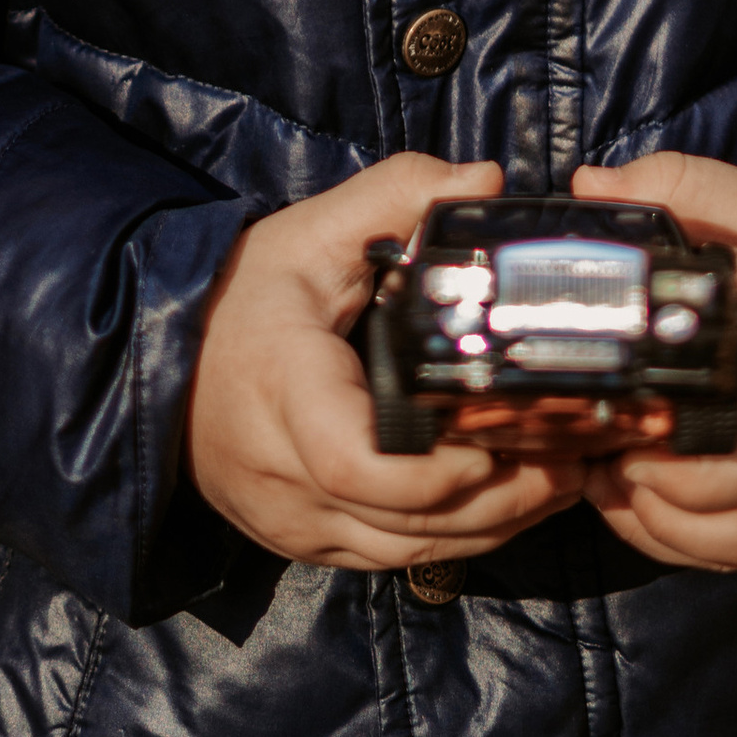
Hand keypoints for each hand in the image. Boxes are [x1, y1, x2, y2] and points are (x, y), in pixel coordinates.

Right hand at [186, 156, 589, 570]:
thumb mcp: (311, 232)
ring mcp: (292, 519)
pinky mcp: (302, 541)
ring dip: (491, 525)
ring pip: (407, 551)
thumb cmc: (243, 295)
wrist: (161, 363)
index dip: (440, 469)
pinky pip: (390, 557)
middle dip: (500, 499)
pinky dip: (453, 536)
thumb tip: (487, 179)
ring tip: (562, 478)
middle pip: (405, 521)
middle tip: (575, 458)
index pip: (359, 462)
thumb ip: (397, 194)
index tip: (503, 435)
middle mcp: (284, 474)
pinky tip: (506, 501)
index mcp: (284, 391)